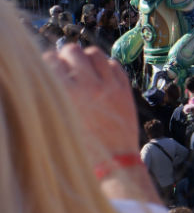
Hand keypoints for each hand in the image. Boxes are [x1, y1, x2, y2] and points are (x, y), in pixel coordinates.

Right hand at [43, 43, 137, 167]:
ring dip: (87, 58)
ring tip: (84, 69)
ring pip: (95, 53)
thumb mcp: (57, 124)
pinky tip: (101, 77)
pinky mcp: (125, 88)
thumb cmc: (81, 149)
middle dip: (66, 56)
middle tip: (65, 66)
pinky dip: (106, 66)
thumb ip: (52, 99)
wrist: (114, 162)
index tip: (48, 69)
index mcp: (67, 95)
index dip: (48, 63)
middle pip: (73, 50)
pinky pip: (114, 64)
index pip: (51, 61)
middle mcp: (89, 85)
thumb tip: (47, 77)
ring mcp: (110, 85)